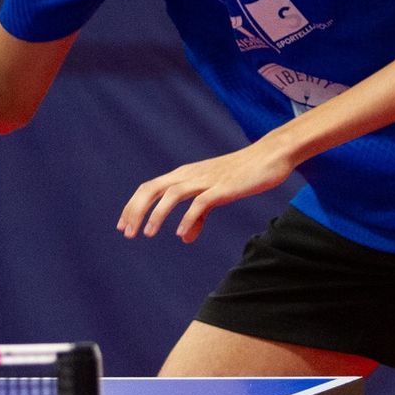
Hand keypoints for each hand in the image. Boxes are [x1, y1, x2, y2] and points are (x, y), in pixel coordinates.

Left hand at [118, 141, 295, 243]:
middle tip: (126, 233)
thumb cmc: (241, 175)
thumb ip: (198, 217)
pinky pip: (201, 202)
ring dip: (156, 214)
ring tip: (146, 234)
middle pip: (153, 188)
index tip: (122, 226)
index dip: (133, 206)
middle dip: (135, 210)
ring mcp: (206, 179)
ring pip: (172, 193)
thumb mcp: (215, 196)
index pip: (149, 187)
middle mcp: (190, 174)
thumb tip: (183, 238)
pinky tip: (179, 233)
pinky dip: (188, 217)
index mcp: (185, 174)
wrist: (271, 156)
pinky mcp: (224, 187)